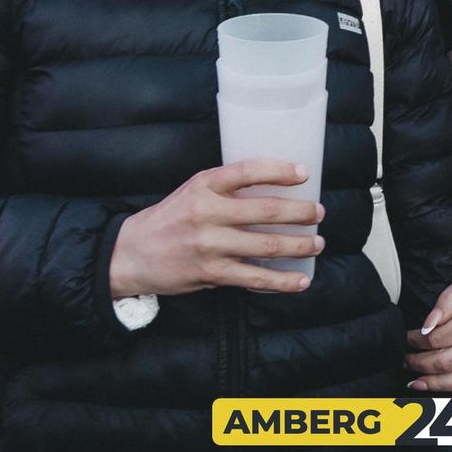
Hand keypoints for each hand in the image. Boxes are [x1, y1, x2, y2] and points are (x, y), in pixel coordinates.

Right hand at [108, 159, 322, 298]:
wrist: (133, 253)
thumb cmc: (170, 218)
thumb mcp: (193, 191)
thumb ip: (226, 188)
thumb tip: (273, 188)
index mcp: (204, 185)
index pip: (248, 171)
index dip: (279, 171)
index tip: (304, 173)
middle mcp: (208, 212)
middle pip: (266, 211)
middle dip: (300, 213)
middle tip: (318, 212)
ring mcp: (210, 245)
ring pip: (266, 246)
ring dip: (299, 246)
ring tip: (317, 243)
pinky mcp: (212, 273)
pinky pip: (255, 277)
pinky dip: (282, 281)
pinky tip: (300, 280)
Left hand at [404, 269, 451, 398]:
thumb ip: (448, 299)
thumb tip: (427, 324)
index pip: (437, 339)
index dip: (416, 341)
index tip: (407, 339)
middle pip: (445, 362)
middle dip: (420, 364)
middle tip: (406, 362)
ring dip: (435, 385)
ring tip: (417, 384)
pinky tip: (449, 402)